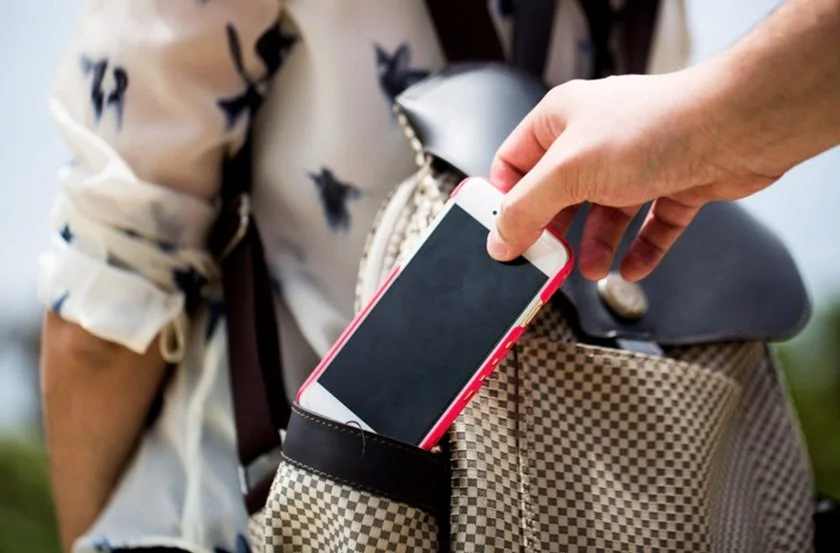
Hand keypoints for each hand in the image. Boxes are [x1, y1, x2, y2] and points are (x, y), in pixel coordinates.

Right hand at [486, 70, 778, 281]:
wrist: (736, 127)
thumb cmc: (656, 127)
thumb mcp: (568, 171)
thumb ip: (527, 208)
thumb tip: (499, 239)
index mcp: (562, 120)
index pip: (515, 162)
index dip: (505, 199)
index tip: (502, 236)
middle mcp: (596, 138)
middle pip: (559, 194)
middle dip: (553, 231)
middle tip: (544, 260)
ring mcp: (637, 162)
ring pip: (605, 214)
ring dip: (597, 246)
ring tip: (592, 269)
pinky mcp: (674, 183)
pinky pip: (649, 225)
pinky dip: (640, 249)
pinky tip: (631, 269)